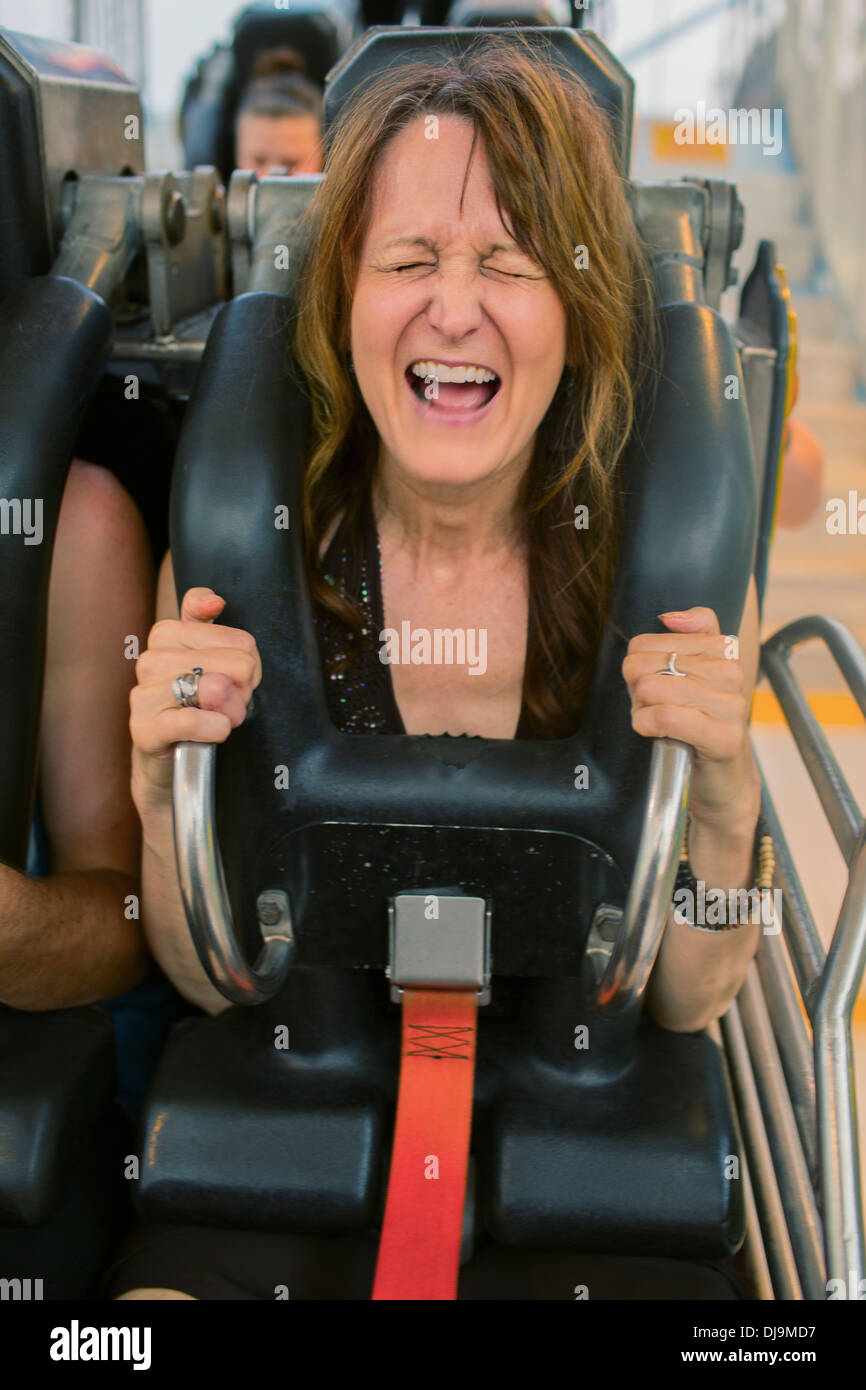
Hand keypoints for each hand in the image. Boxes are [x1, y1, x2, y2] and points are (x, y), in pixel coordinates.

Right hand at [130, 587, 261, 801]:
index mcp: (167, 634)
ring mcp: (142, 693)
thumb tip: (214, 601)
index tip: (236, 680)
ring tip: (220, 720)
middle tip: (228, 706)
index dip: (250, 666)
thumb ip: (205, 620)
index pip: (242, 641)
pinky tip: (214, 732)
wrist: (173, 760)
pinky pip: (194, 720)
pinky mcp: (143, 728)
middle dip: (243, 692)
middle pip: (237, 664)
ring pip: (216, 688)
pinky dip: (216, 728)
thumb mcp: (208, 659)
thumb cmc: (196, 706)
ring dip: (231, 713)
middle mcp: (150, 660)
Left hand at [622, 606, 758, 830]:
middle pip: (644, 664)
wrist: (723, 781)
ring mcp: (731, 705)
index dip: (637, 667)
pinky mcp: (724, 737)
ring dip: (640, 711)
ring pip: (651, 688)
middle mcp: (731, 672)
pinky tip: (651, 733)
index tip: (652, 686)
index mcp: (721, 649)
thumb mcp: (690, 676)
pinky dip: (645, 724)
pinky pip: (664, 716)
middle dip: (636, 691)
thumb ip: (688, 635)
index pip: (648, 641)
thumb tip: (669, 617)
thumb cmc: (696, 725)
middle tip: (652, 709)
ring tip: (656, 722)